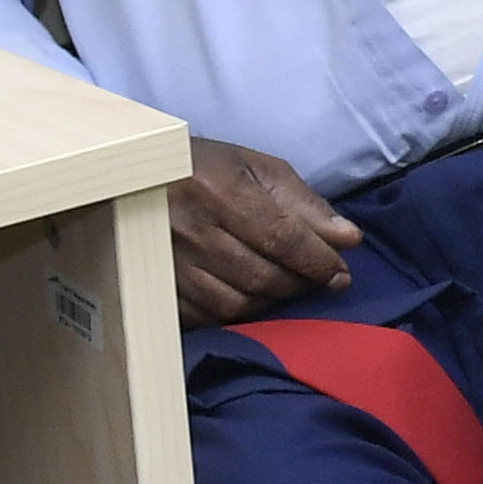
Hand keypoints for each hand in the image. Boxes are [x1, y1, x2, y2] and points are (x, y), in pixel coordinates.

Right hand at [171, 135, 360, 325]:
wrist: (135, 175)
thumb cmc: (206, 167)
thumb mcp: (258, 168)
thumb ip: (305, 204)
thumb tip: (348, 238)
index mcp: (219, 190)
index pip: (282, 238)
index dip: (318, 261)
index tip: (342, 273)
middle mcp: (190, 228)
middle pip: (261, 276)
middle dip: (300, 282)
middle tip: (319, 278)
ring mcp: (167, 261)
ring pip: (235, 302)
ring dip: (272, 300)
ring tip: (287, 283)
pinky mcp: (154, 285)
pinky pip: (205, 316)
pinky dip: (236, 312)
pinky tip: (249, 295)